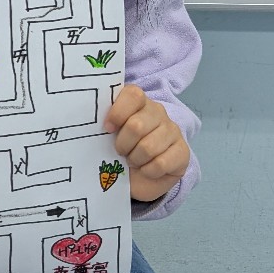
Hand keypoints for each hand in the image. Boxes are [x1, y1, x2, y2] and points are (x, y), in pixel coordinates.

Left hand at [104, 85, 189, 203]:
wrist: (138, 177)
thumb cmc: (119, 151)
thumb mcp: (108, 135)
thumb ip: (103, 123)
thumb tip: (90, 122)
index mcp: (138, 102)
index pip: (133, 95)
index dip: (117, 113)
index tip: (107, 129)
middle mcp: (157, 112)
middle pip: (136, 125)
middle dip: (123, 144)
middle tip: (121, 151)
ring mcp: (172, 130)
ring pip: (148, 147)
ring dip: (136, 159)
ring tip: (134, 160)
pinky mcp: (182, 152)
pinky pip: (161, 163)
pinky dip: (149, 171)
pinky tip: (147, 170)